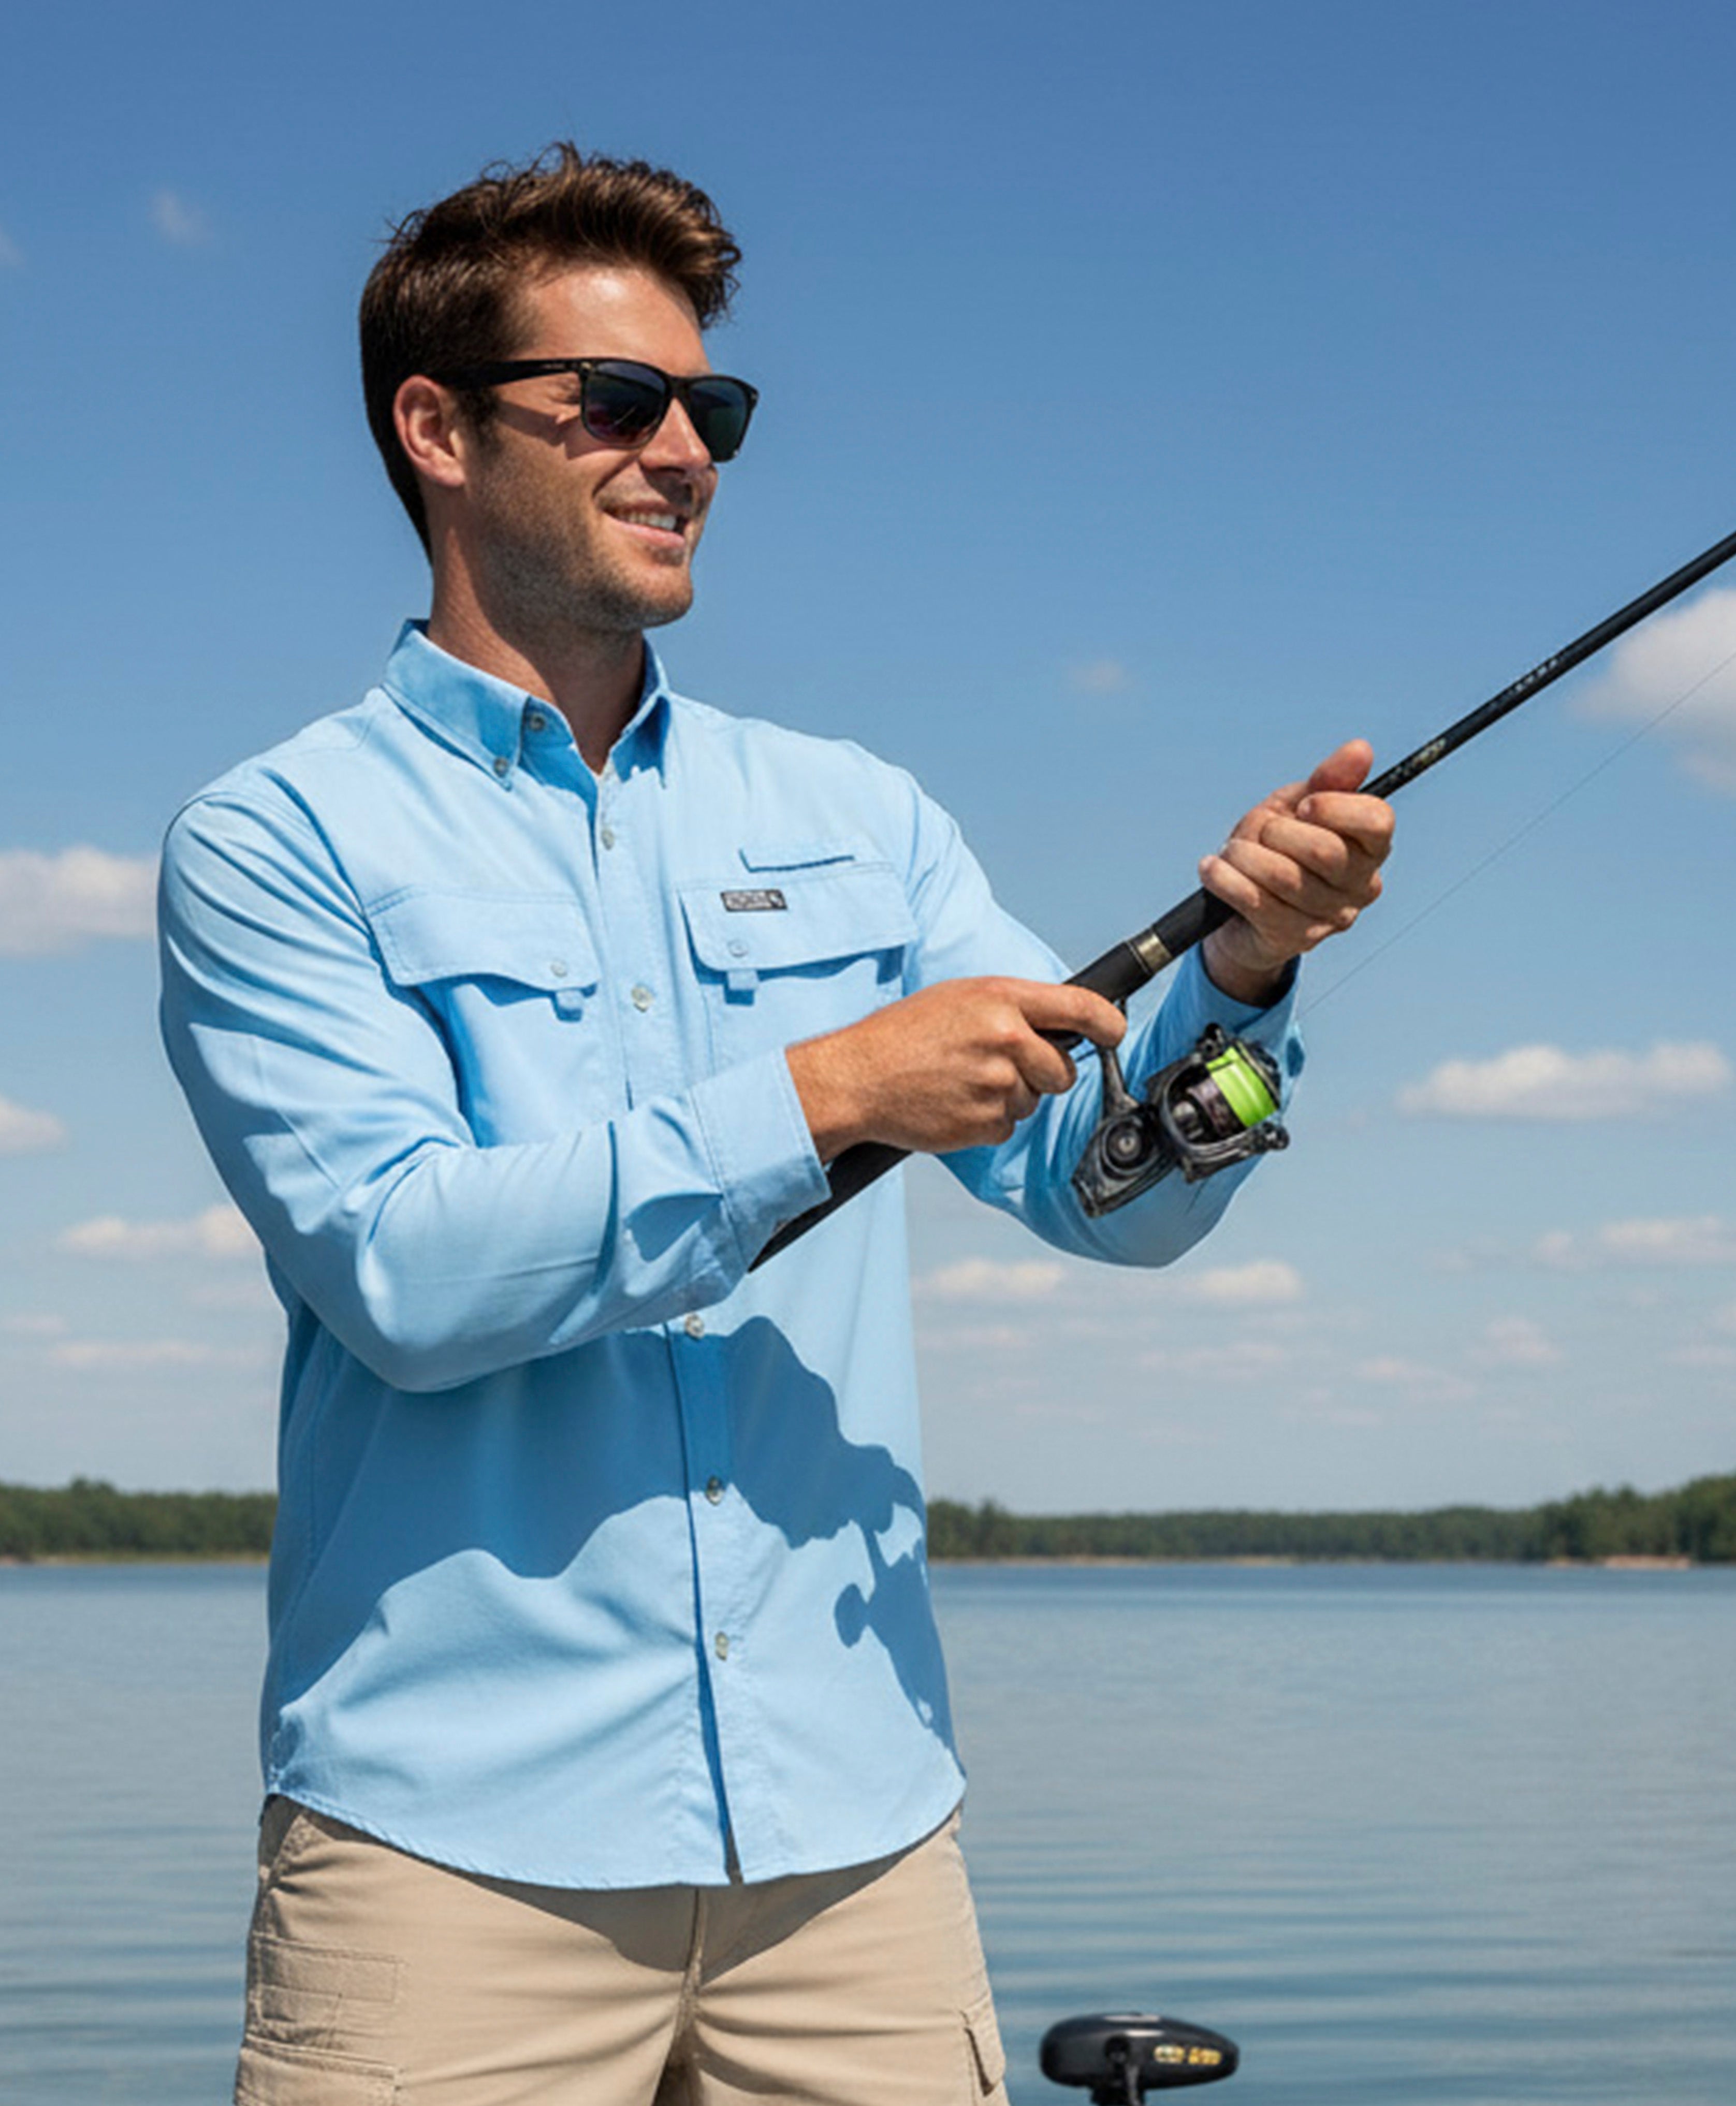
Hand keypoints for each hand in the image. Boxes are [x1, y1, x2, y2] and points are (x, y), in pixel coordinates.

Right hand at [786, 977, 1126, 1160]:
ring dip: (1009, 1096)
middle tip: (1000, 1064)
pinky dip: (987, 1120)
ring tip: (962, 1080)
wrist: (856, 1079)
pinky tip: (954, 1103)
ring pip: (1034, 1100)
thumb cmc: (905, 1034)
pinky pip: (1009, 1127)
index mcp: (1001, 999)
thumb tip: (1061, 1022)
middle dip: (1042, 1072)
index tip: (1113, 1033)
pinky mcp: (986, 1124)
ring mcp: (997, 1084)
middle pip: (1063, 1069)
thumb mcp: (959, 997)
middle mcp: (1006, 1039)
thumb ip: (1012, 1006)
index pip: (1082, 1009)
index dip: (1108, 1024)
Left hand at [1198, 739, 1393, 1004]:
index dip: (1335, 807)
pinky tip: (1212, 869)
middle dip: (1276, 832)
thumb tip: (1361, 748)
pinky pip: (1256, 902)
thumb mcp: (1297, 806)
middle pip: (1325, 850)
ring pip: (1285, 877)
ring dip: (1244, 855)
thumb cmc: (1276, 849)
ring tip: (1231, 851)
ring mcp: (1330, 918)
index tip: (1303, 806)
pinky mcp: (1294, 939)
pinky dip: (1225, 879)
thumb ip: (1329, 779)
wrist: (1241, 909)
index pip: (1377, 821)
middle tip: (1258, 830)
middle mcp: (1361, 886)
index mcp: (1372, 848)